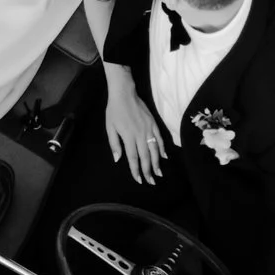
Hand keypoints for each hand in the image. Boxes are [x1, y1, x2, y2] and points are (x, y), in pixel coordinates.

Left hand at [101, 66, 164, 184]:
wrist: (124, 93)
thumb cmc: (114, 111)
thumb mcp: (110, 127)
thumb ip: (114, 144)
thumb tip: (118, 159)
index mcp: (128, 137)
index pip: (133, 158)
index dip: (136, 170)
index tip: (139, 180)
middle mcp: (140, 135)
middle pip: (146, 157)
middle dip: (148, 171)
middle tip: (151, 181)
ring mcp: (149, 129)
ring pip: (155, 150)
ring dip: (157, 163)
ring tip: (159, 173)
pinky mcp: (153, 124)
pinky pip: (159, 139)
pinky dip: (162, 148)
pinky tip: (164, 156)